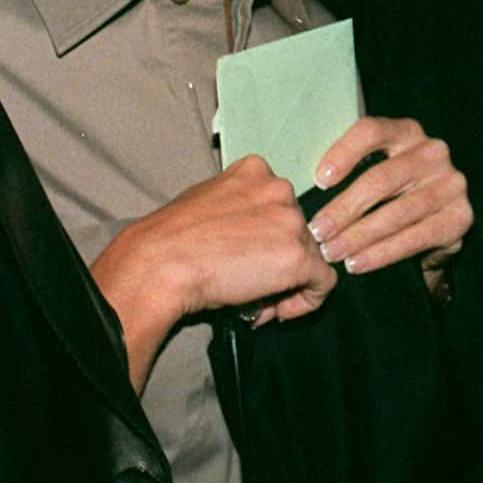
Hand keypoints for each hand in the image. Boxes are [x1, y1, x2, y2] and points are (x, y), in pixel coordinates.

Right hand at [90, 156, 336, 391]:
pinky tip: (275, 311)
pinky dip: (306, 302)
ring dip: (287, 284)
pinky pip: (323, 284)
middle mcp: (279, 189)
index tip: (248, 257)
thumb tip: (250, 240)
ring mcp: (292, 222)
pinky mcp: (299, 257)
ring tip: (254, 302)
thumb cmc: (170, 240)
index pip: (278, 207)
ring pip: (310, 257)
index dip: (266, 238)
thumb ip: (238, 211)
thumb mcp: (207, 204)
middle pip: (297, 232)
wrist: (159, 264)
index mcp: (255, 170)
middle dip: (276, 263)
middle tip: (251, 287)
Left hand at [308, 116, 470, 294]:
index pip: (371, 131)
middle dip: (344, 209)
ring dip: (359, 236)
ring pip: (396, 211)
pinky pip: (415, 237)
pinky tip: (358, 263)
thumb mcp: (373, 172)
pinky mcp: (460, 217)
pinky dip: (382, 253)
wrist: (437, 226)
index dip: (343, 153)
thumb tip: (296, 189)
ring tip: (332, 252)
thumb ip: (348, 171)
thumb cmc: (392, 195)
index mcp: (406, 132)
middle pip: (381, 178)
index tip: (318, 181)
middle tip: (316, 232)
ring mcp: (451, 184)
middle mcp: (432, 152)